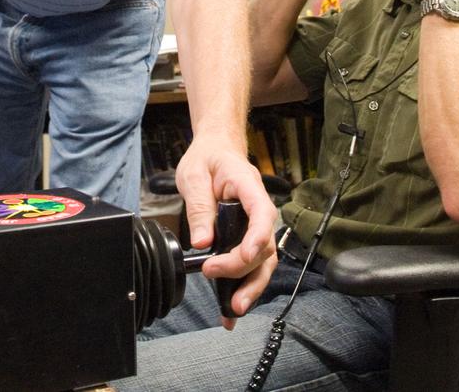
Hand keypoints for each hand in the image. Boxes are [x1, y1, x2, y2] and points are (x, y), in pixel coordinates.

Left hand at [174, 134, 277, 327]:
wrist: (217, 149)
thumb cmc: (207, 158)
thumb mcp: (194, 175)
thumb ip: (199, 207)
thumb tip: (202, 242)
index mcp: (248, 186)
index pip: (262, 214)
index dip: (257, 237)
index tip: (245, 256)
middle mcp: (259, 207)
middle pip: (263, 245)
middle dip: (243, 268)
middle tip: (214, 275)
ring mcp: (256, 224)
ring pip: (264, 260)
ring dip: (251, 285)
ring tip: (232, 308)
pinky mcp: (249, 236)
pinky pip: (253, 263)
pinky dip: (244, 284)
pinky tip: (231, 306)